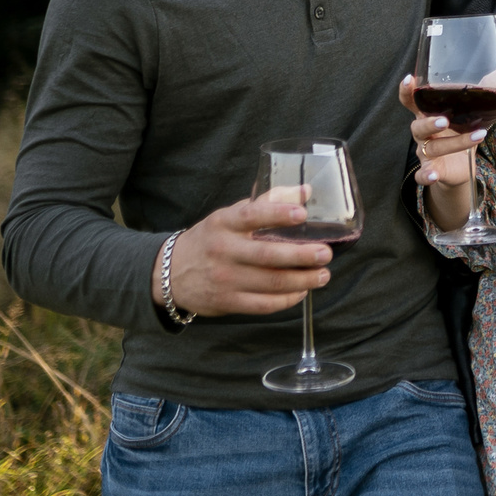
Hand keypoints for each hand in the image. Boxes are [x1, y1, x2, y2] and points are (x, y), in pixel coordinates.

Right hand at [166, 190, 335, 316]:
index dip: (278, 214)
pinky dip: (288, 299)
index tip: (303, 213)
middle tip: (325, 254)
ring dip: (303, 280)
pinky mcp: (228, 301)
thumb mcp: (229, 216)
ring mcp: (225, 278)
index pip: (252, 215)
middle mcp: (223, 250)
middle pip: (268, 254)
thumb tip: (304, 191)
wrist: (171, 273)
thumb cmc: (211, 239)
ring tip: (323, 275)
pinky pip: (264, 304)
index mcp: (223, 223)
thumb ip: (265, 203)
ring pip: (271, 282)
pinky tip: (302, 291)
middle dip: (302, 255)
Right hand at [402, 73, 484, 230]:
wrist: (459, 167)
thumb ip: (478, 98)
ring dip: (454, 143)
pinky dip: (426, 175)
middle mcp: (424, 134)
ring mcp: (425, 153)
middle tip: (444, 120)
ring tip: (477, 137)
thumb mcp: (469, 116)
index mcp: (429, 116)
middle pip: (418, 126)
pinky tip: (433, 175)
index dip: (407, 91)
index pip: (412, 102)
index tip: (410, 78)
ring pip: (432, 148)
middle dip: (430, 122)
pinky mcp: (431, 170)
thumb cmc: (460, 134)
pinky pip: (422, 175)